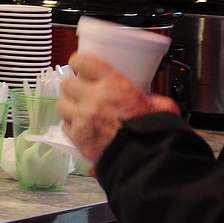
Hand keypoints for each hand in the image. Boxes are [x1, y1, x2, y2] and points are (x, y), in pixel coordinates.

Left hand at [57, 53, 179, 164]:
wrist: (148, 160)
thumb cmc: (155, 135)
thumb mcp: (161, 108)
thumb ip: (154, 100)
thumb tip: (155, 101)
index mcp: (114, 85)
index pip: (83, 62)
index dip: (78, 63)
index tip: (78, 66)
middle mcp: (94, 97)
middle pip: (67, 83)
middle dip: (73, 87)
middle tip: (80, 92)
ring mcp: (83, 117)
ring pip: (62, 104)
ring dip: (69, 106)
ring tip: (79, 111)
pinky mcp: (78, 136)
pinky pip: (65, 126)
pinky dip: (71, 127)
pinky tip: (82, 129)